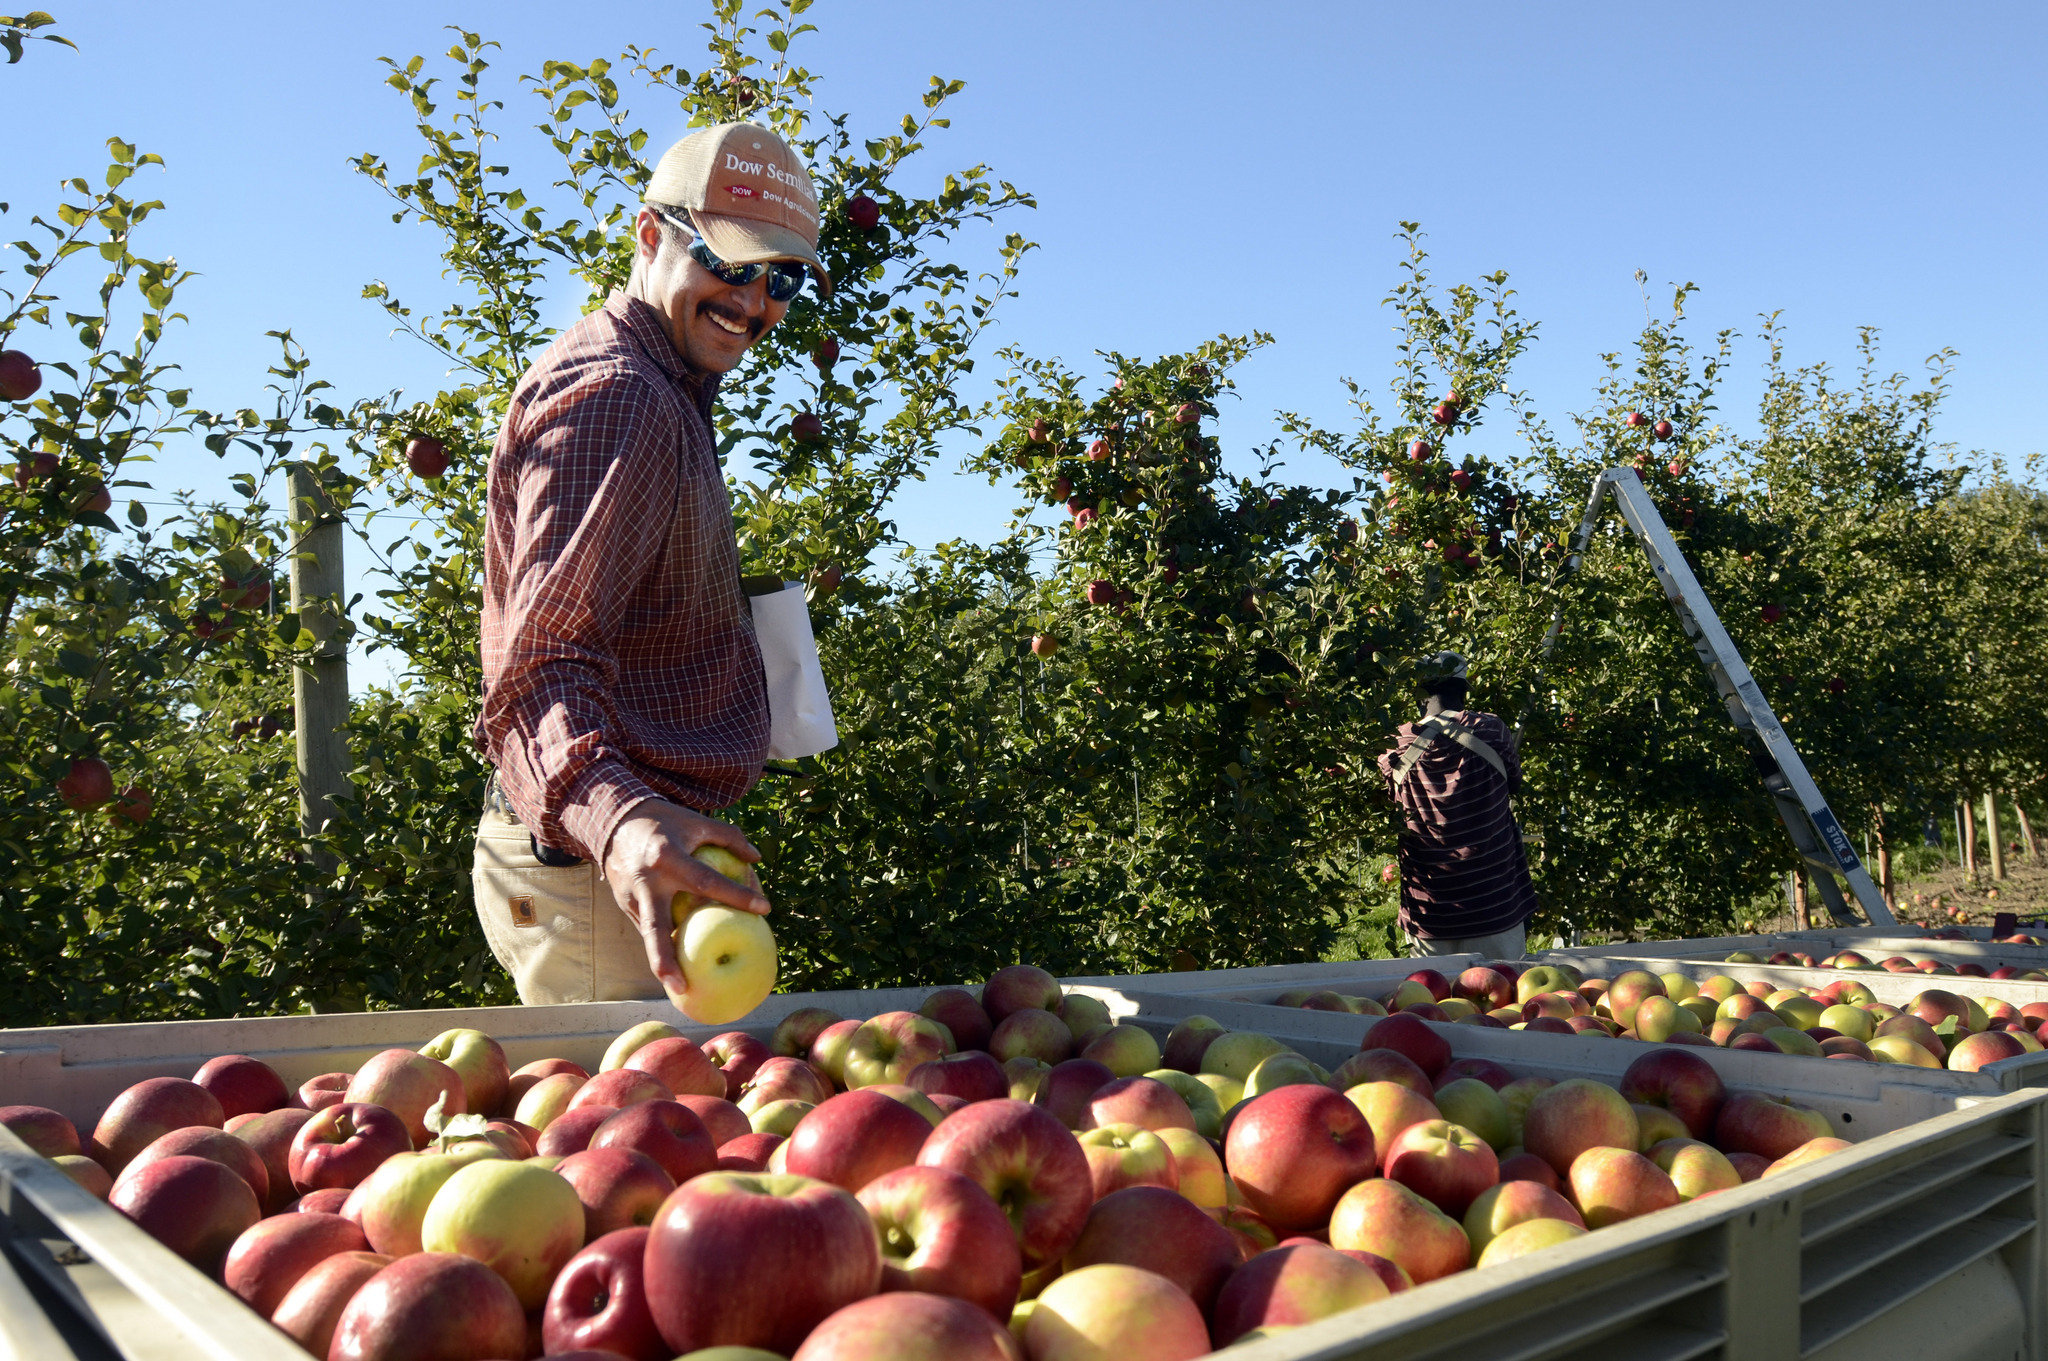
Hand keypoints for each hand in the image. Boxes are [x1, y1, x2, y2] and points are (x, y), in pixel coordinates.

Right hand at [602, 801, 769, 996]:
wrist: (615, 820)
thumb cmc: (665, 821)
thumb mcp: (697, 822)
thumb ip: (729, 837)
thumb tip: (756, 860)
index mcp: (667, 856)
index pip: (706, 881)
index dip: (737, 895)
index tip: (764, 909)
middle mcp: (647, 881)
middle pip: (655, 928)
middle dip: (665, 959)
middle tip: (682, 985)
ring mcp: (631, 895)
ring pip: (649, 934)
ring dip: (662, 961)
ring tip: (680, 987)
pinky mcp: (624, 903)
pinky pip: (646, 927)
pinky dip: (660, 944)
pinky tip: (675, 963)